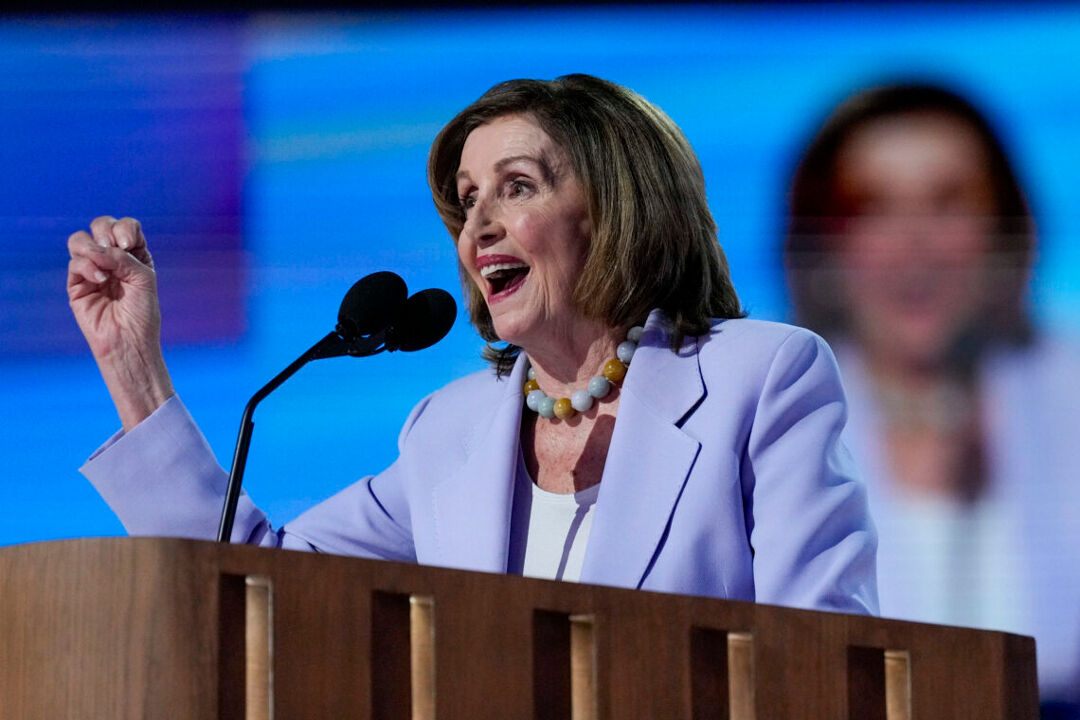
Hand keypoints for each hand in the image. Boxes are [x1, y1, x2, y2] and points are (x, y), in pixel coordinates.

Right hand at [67, 216, 174, 429]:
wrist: (129, 341)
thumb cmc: (142, 313)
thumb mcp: (142, 278)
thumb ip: (122, 258)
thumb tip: (96, 246)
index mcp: (134, 255)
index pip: (126, 226)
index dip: (125, 228)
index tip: (129, 245)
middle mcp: (112, 259)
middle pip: (100, 225)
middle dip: (106, 230)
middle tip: (116, 248)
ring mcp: (93, 270)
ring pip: (79, 240)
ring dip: (92, 247)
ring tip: (104, 267)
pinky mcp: (77, 284)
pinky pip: (75, 262)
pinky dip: (87, 266)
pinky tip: (100, 280)